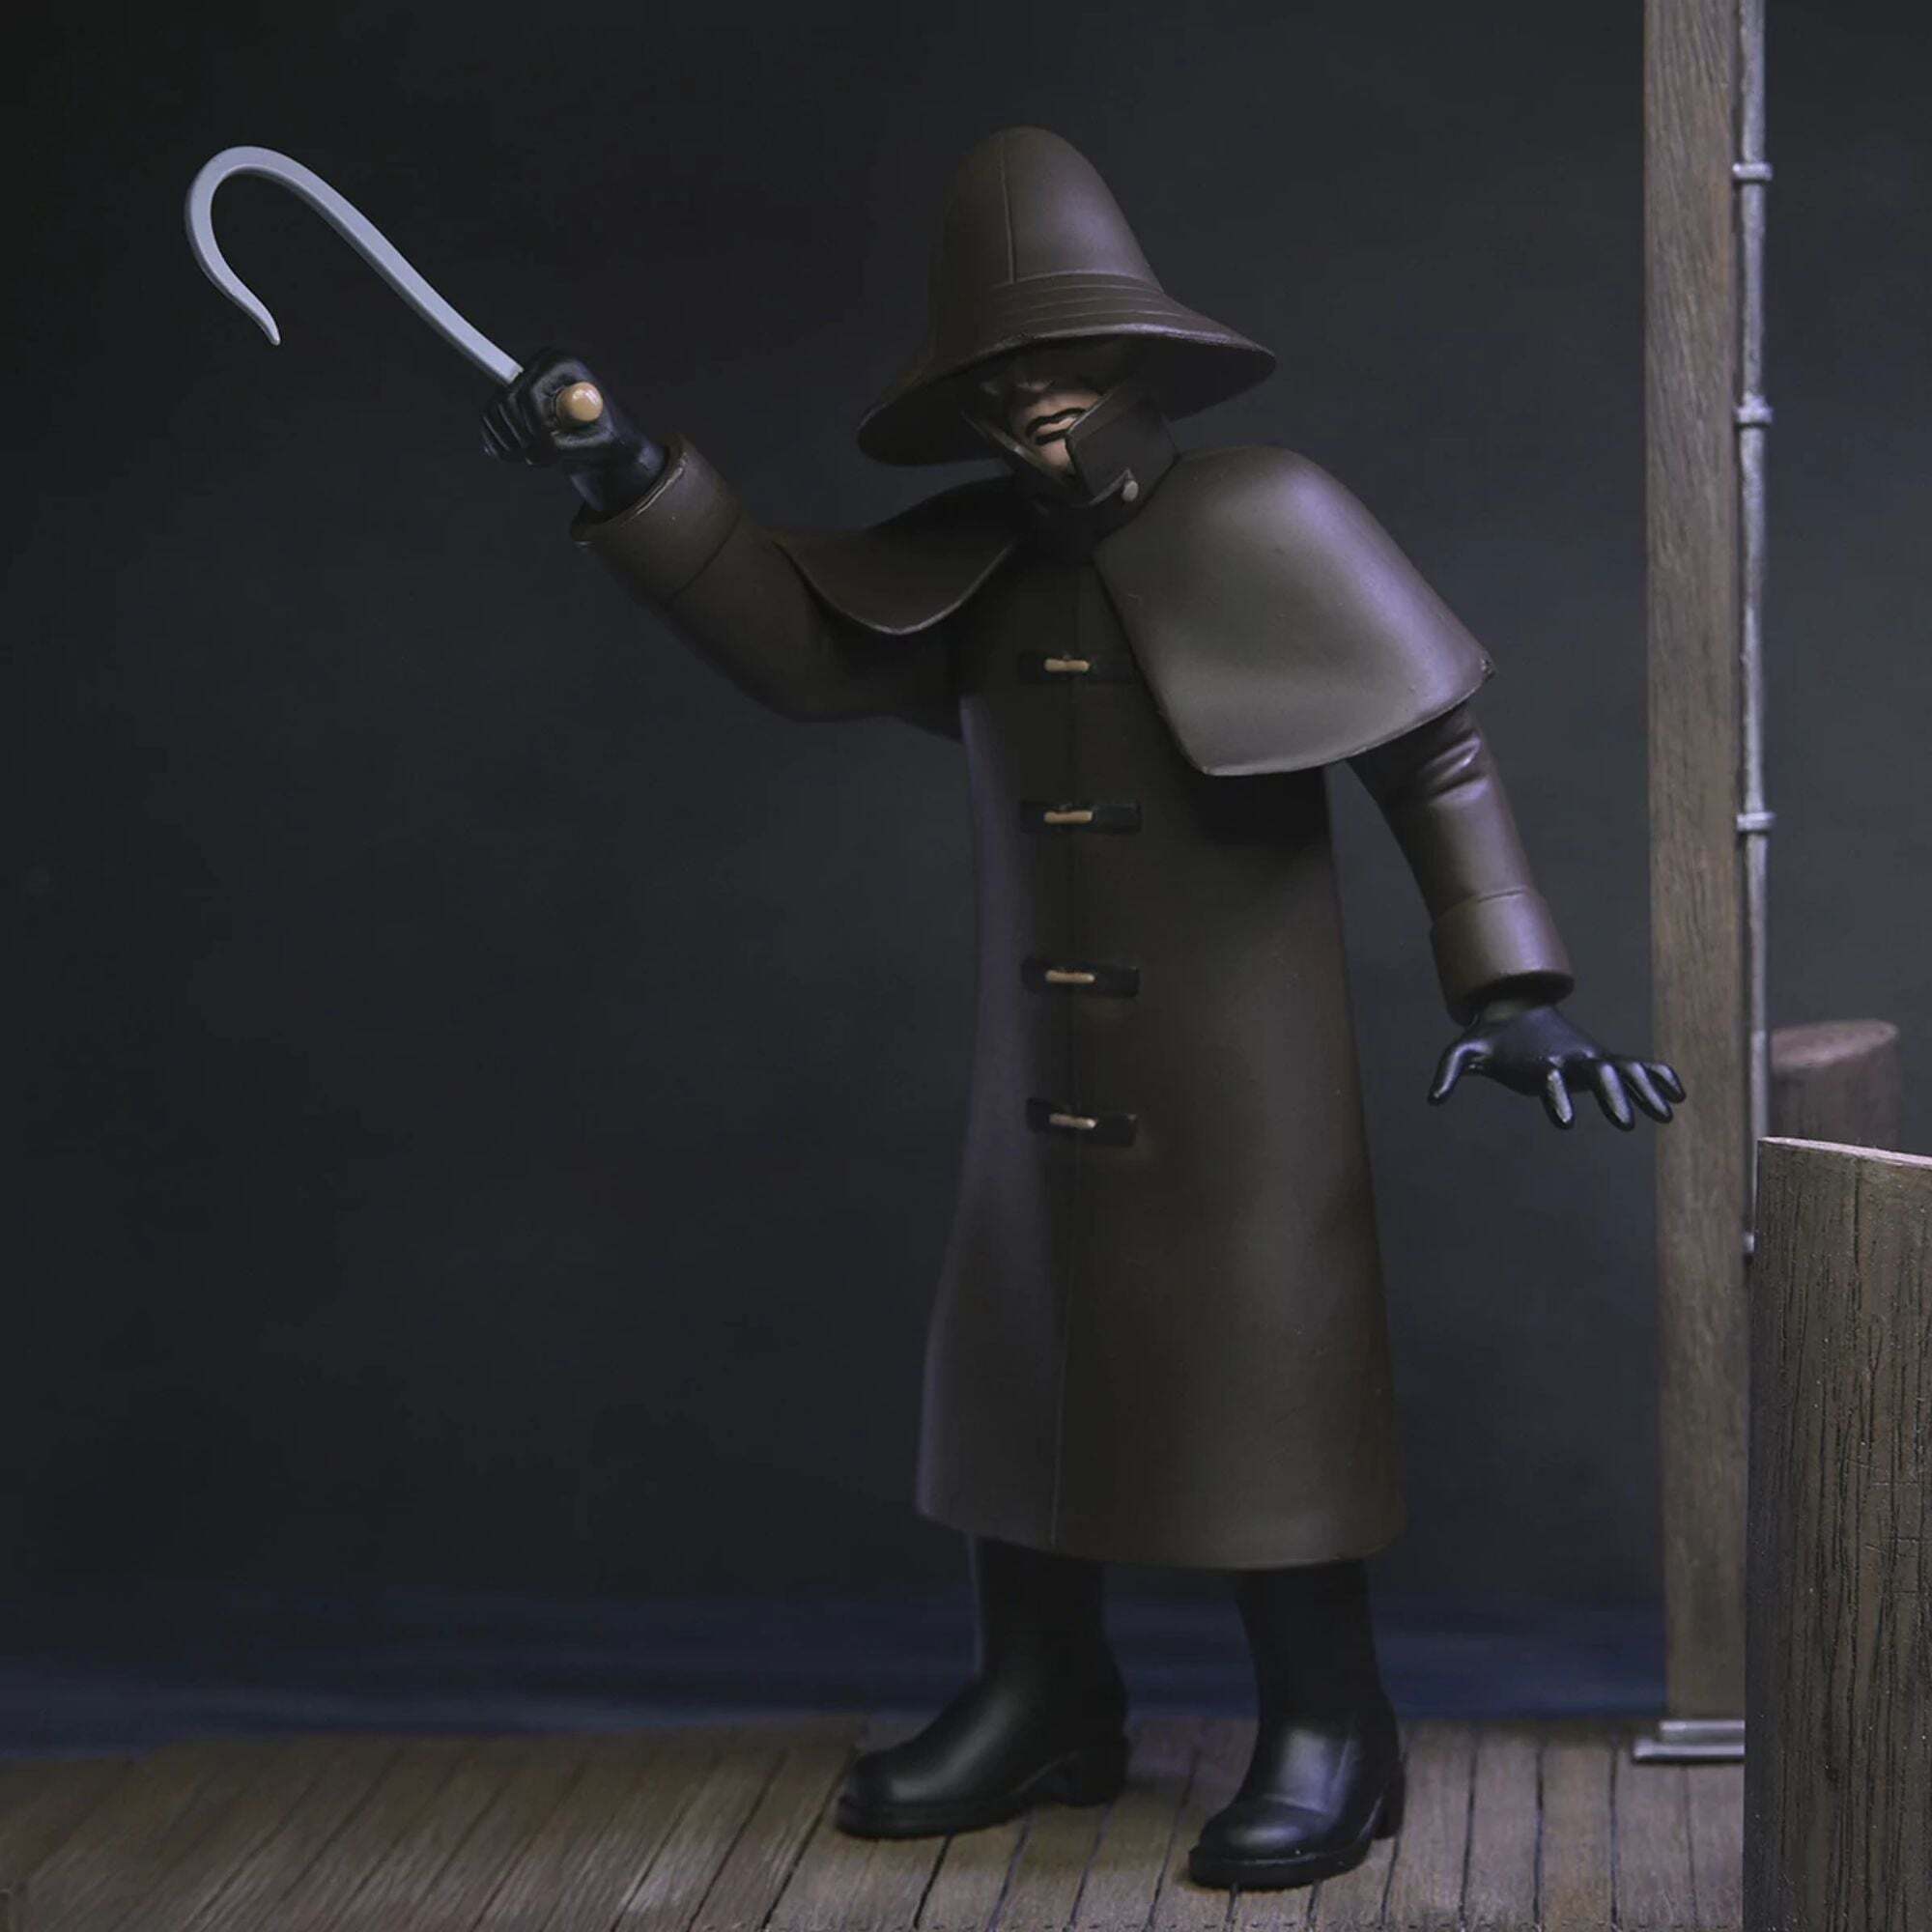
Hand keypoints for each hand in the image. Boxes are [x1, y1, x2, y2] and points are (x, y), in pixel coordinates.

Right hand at [479, 346, 665, 514]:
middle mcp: (537, 367)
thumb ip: (568, 448)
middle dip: (522, 437)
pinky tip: (519, 457)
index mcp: (562, 365)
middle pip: (507, 401)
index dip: (533, 426)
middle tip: (539, 459)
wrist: (602, 442)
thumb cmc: (608, 439)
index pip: (531, 393)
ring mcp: (520, 383)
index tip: (544, 451)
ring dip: (511, 445)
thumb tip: (535, 453)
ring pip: (494, 413)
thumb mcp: (598, 445)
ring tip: (538, 459)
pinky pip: (488, 422)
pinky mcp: (509, 402)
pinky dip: (498, 446)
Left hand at [1429, 997, 1683, 1130]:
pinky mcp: (1600, 1059)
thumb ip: (1450, 1071)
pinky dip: (1658, 1076)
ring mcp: (1590, 1057)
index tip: (1564, 1124)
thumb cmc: (1491, 1039)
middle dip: (1613, 1098)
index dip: (1555, 1099)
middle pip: (1598, 1075)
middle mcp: (1572, 1058)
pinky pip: (1636, 1066)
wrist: (1515, 1008)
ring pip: (1625, 1071)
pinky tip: (1679, 1094)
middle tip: (1627, 1125)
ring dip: (1646, 1090)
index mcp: (1542, 1060)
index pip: (1550, 1080)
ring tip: (1668, 1115)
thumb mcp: (1466, 1051)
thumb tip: (1432, 1099)